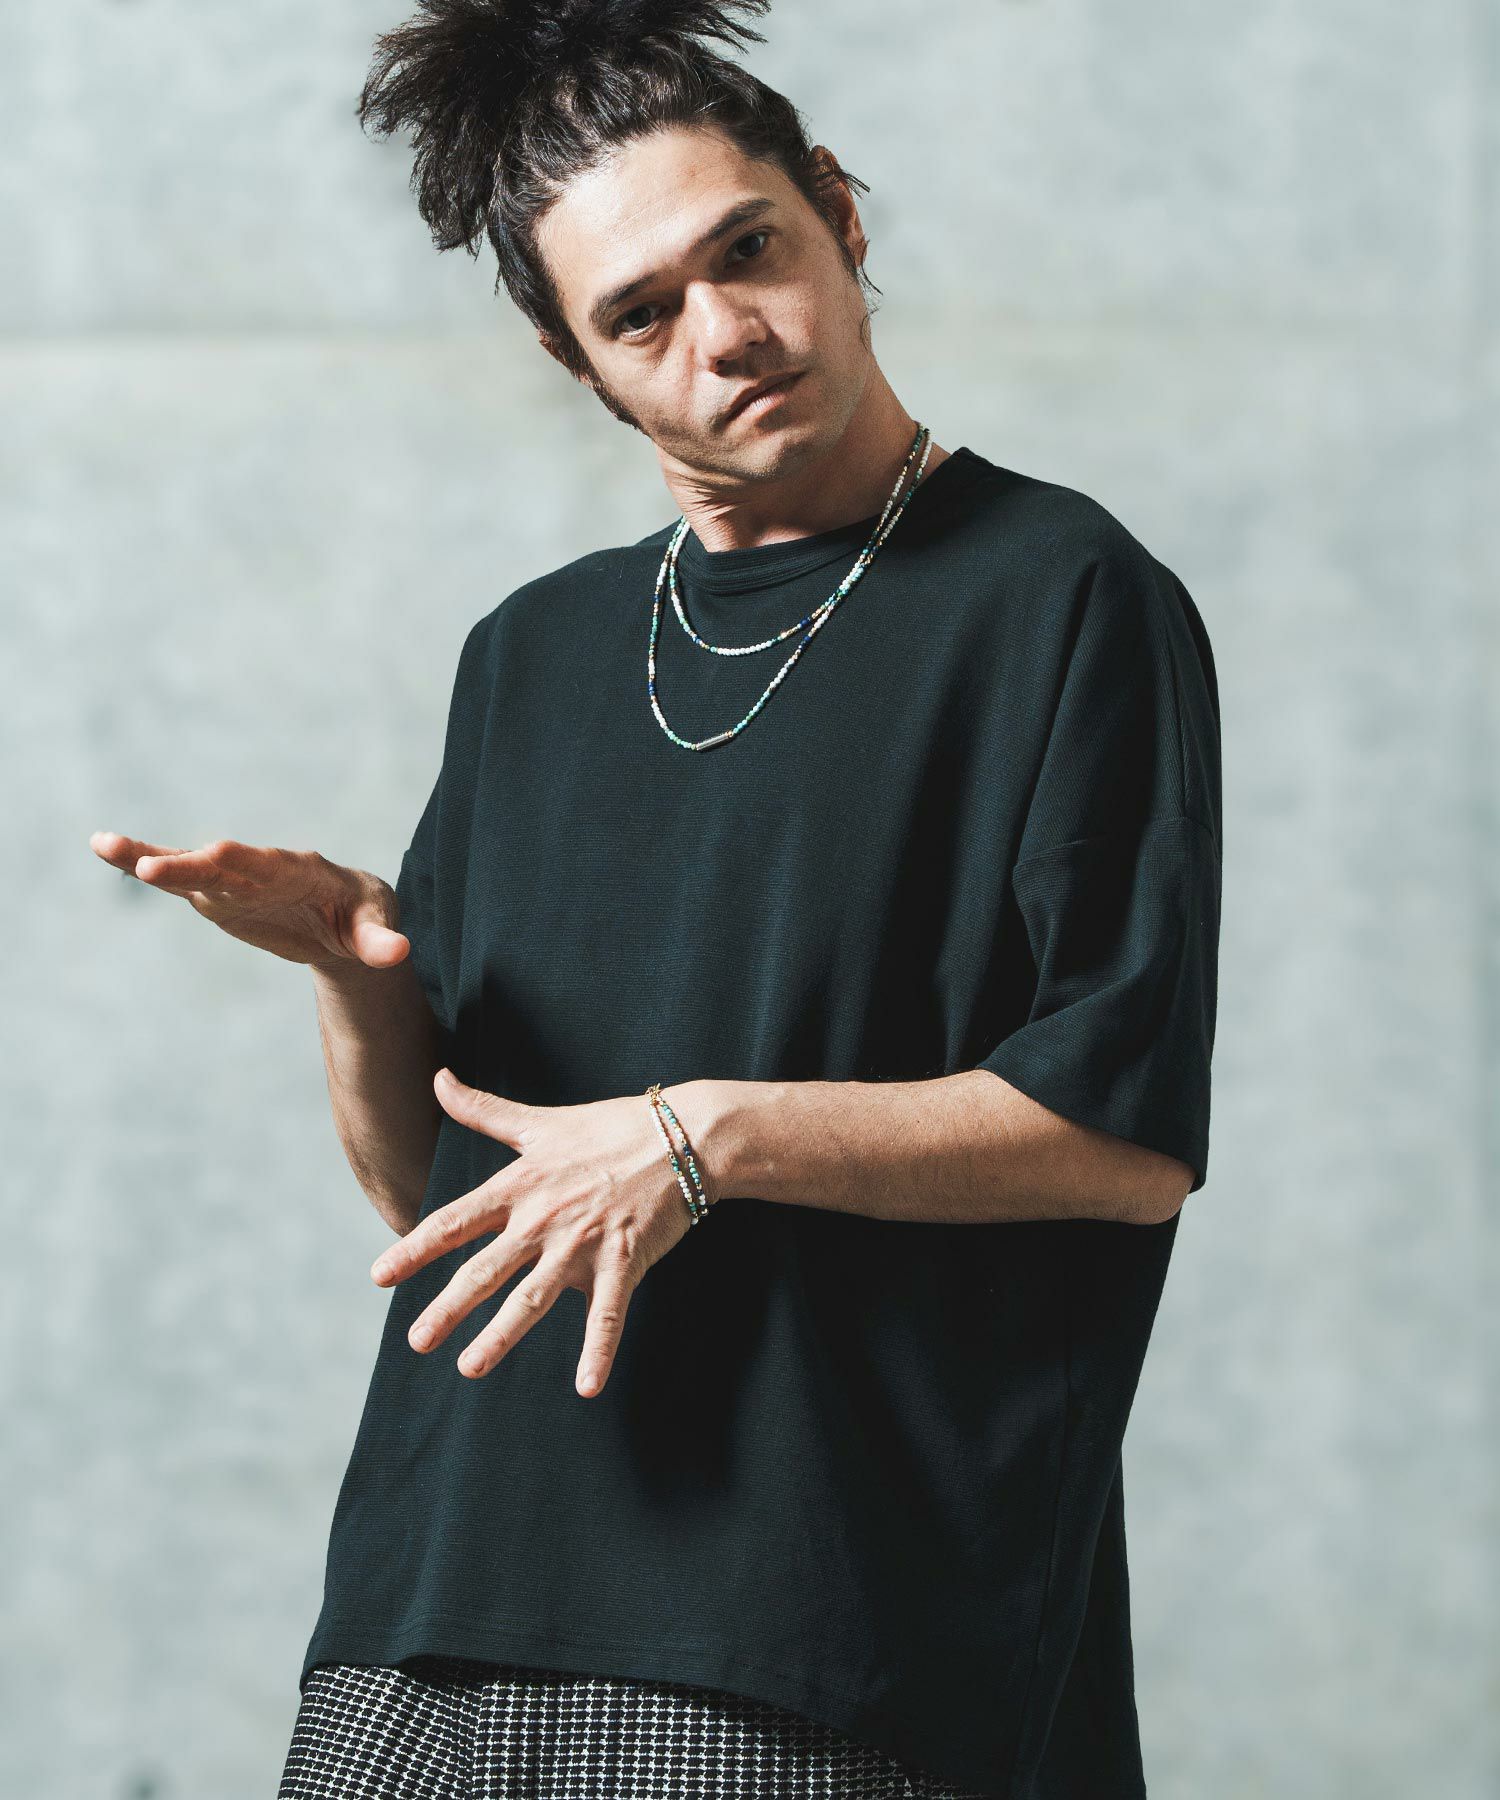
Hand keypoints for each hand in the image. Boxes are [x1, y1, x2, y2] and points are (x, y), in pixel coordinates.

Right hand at [88, 830, 408, 970]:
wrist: (347, 918)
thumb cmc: (364, 917)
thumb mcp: (376, 928)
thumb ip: (380, 940)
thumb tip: (398, 954)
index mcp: (299, 870)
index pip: (263, 863)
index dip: (234, 862)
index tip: (204, 860)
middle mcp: (260, 868)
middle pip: (219, 862)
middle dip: (186, 864)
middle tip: (146, 866)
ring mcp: (234, 880)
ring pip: (189, 867)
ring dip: (149, 858)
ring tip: (103, 843)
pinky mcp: (218, 894)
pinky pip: (179, 879)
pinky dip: (146, 866)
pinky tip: (106, 850)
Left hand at [369, 1069, 712, 1396]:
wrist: (684, 1136)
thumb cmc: (610, 1127)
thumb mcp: (541, 1120)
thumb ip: (483, 1109)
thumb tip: (437, 1078)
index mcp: (521, 1185)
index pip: (456, 1220)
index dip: (415, 1248)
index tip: (380, 1275)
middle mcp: (544, 1218)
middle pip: (486, 1268)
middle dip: (448, 1306)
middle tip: (417, 1339)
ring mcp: (584, 1243)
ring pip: (534, 1298)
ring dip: (500, 1336)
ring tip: (469, 1366)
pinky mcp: (625, 1261)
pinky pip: (608, 1315)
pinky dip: (598, 1352)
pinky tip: (586, 1387)